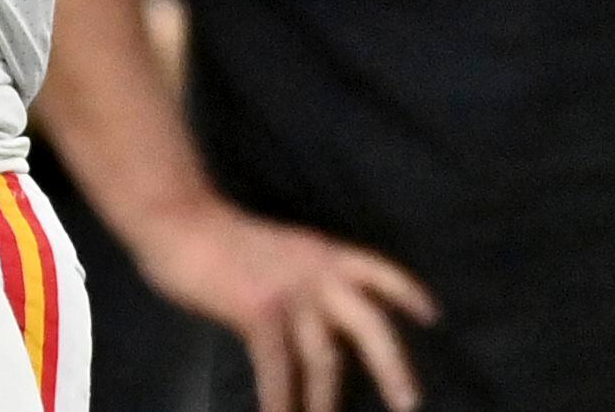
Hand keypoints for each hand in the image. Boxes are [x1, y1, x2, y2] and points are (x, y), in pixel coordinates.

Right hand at [136, 196, 436, 411]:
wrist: (183, 221)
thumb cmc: (220, 236)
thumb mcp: (278, 249)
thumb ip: (303, 279)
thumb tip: (318, 318)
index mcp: (323, 252)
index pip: (378, 270)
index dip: (407, 292)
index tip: (431, 315)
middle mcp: (316, 272)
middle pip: (369, 323)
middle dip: (392, 366)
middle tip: (409, 401)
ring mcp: (289, 294)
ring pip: (324, 357)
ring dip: (326, 399)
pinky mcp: (258, 313)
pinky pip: (277, 368)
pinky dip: (279, 399)